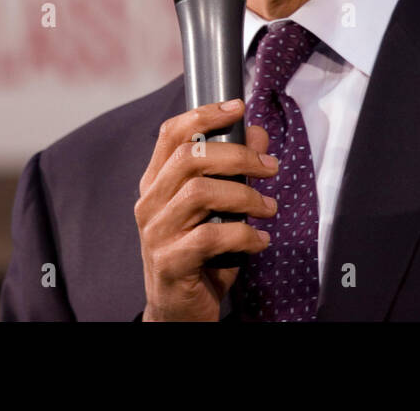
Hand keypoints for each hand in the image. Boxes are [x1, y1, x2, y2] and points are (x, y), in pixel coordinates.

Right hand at [135, 98, 277, 320]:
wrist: (179, 312)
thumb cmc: (200, 256)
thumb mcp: (220, 208)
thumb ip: (234, 170)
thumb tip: (257, 133)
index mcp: (156, 184)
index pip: (171, 134)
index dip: (204, 115)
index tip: (237, 107)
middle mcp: (149, 203)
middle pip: (190, 158)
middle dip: (238, 155)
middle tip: (270, 167)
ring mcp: (156, 233)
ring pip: (200, 193)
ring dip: (245, 196)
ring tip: (269, 207)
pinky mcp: (169, 262)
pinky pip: (210, 237)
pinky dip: (244, 234)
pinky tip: (260, 240)